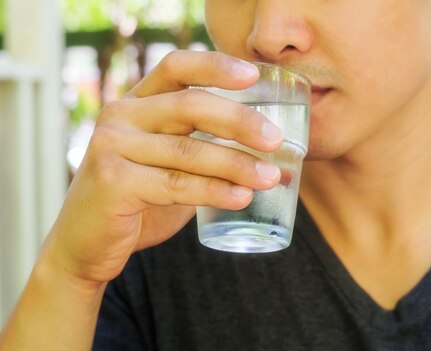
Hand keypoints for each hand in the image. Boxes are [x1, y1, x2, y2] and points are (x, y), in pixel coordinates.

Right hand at [44, 51, 282, 287]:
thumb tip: (274, 163)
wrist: (87, 245)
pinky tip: (242, 197)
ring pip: (188, 151)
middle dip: (240, 121)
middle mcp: (120, 116)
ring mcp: (112, 147)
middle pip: (190, 106)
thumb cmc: (138, 200)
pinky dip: (215, 191)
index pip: (176, 68)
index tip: (253, 75)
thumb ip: (207, 154)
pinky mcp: (113, 181)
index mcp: (136, 103)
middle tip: (276, 139)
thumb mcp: (171, 166)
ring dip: (237, 164)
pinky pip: (176, 184)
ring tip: (270, 178)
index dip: (215, 66)